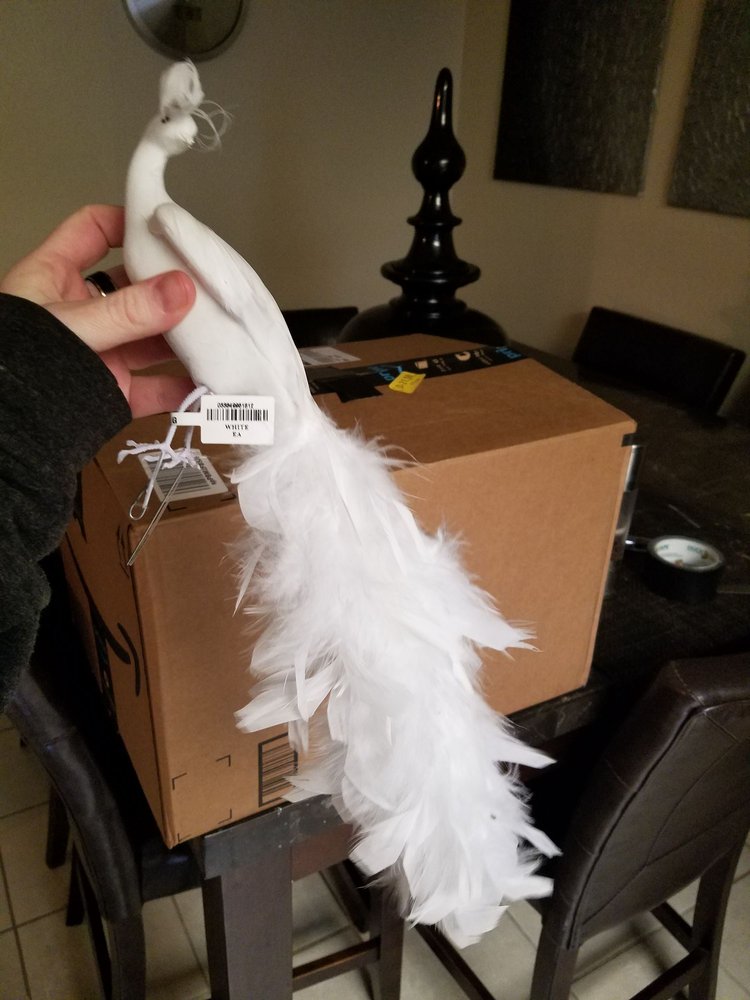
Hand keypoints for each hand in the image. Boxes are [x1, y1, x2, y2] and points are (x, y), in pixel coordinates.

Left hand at [0, 205, 196, 416]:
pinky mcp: (111, 393)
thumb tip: (184, 288)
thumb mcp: (71, 328)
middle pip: (137, 287)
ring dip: (185, 339)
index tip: (170, 229)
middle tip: (212, 288)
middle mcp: (82, 312)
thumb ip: (128, 312)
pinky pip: (154, 388)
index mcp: (54, 277)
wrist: (8, 432)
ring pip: (151, 339)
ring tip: (223, 335)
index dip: (129, 223)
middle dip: (174, 289)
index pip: (93, 230)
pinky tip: (209, 383)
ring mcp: (99, 353)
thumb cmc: (17, 364)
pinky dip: (182, 389)